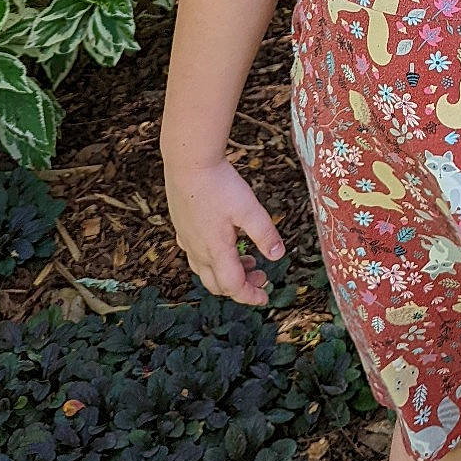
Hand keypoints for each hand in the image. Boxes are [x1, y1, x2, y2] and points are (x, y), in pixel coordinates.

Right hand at [164, 156, 284, 307]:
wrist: (188, 163)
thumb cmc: (219, 185)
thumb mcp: (249, 209)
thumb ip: (265, 234)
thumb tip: (278, 256)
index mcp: (216, 250)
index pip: (232, 286)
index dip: (250, 295)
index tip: (265, 297)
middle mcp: (198, 250)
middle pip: (217, 283)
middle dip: (240, 286)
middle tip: (261, 276)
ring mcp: (187, 239)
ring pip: (205, 270)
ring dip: (227, 272)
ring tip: (248, 260)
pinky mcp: (182, 227)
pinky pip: (195, 253)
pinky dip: (212, 258)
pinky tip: (223, 242)